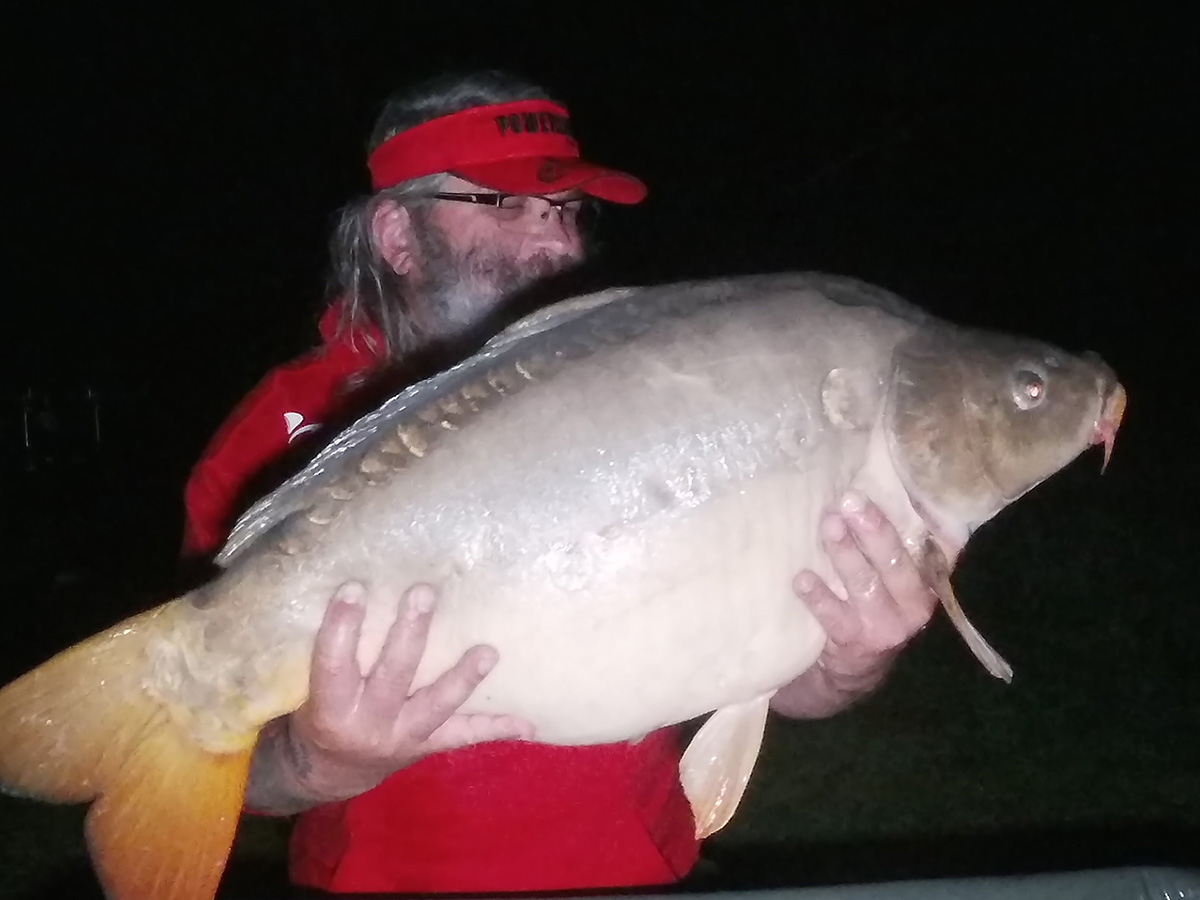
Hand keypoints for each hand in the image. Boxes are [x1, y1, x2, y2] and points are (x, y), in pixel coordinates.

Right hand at [276, 581, 535, 805]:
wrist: (330, 772)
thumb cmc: (316, 712)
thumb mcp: (305, 687)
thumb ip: (326, 650)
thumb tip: (342, 584)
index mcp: (330, 707)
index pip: (333, 664)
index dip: (341, 627)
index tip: (354, 586)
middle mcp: (369, 723)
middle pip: (393, 676)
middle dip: (409, 634)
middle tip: (423, 592)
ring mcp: (403, 736)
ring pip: (437, 705)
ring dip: (464, 678)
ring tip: (489, 652)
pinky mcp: (428, 746)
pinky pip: (465, 736)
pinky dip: (497, 728)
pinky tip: (529, 725)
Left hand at [771, 490, 938, 718]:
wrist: (851, 668)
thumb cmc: (868, 601)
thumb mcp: (888, 573)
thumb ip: (889, 537)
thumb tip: (869, 474)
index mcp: (927, 577)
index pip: (935, 542)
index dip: (922, 515)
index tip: (897, 485)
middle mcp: (916, 601)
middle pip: (896, 560)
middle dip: (873, 528)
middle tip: (850, 500)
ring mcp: (889, 626)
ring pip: (867, 584)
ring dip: (846, 553)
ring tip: (829, 526)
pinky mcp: (858, 644)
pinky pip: (836, 617)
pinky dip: (818, 597)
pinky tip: (802, 579)